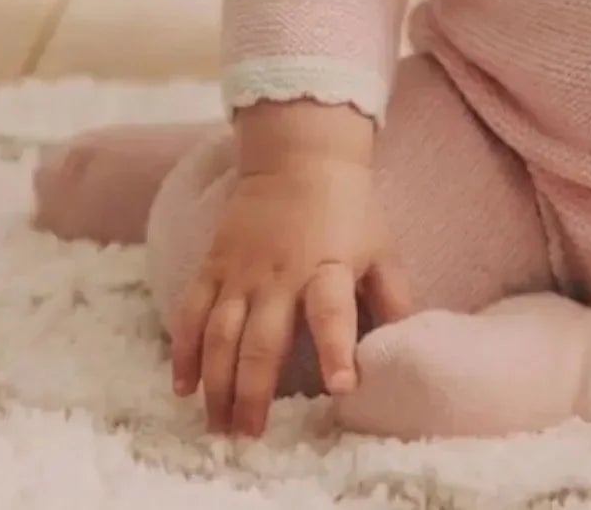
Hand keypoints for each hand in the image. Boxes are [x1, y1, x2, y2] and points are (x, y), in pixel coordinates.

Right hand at [171, 158, 410, 437]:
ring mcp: (242, 270)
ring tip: (217, 425)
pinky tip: (184, 385)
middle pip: (263, 340)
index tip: (341, 386)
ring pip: (221, 335)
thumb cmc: (349, 208)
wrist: (301, 153)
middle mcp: (281, 274)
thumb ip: (393, 300)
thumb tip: (407, 349)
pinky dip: (184, 350)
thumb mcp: (381, 250)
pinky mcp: (214, 264)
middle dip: (254, 392)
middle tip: (250, 435)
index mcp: (328, 269)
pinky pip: (192, 311)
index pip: (333, 311)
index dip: (337, 348)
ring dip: (217, 384)